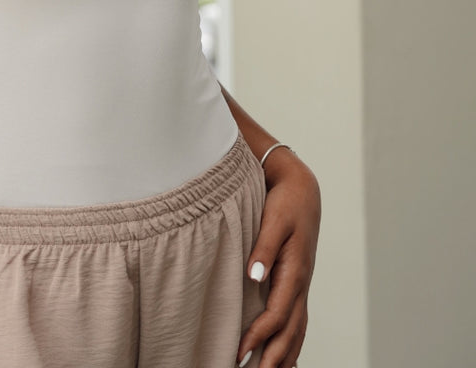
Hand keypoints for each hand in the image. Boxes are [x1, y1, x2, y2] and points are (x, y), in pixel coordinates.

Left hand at [236, 150, 320, 367]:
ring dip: (285, 357)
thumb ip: (263, 249)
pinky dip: (292, 344)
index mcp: (295, 272)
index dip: (258, 337)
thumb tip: (254, 277)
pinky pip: (297, 322)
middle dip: (273, 359)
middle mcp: (301, 284)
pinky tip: (285, 358)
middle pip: (290, 332)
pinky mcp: (298, 284)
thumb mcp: (273, 221)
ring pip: (297, 331)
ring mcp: (302, 286)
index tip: (238, 353)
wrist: (301, 190)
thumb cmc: (285, 203)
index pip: (276, 315)